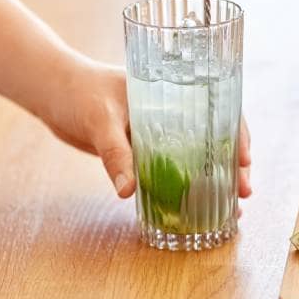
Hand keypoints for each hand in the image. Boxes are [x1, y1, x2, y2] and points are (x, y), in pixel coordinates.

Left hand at [41, 57, 251, 199]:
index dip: (237, 133)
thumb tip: (129, 191)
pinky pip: (172, 168)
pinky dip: (186, 185)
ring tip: (233, 208)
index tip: (245, 159)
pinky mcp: (143, 149)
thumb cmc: (79, 94)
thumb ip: (115, 154)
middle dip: (234, 164)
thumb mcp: (99, 121)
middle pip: (215, 136)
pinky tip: (196, 207)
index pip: (218, 108)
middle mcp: (172, 110)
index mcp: (172, 91)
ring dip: (216, 179)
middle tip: (245, 192)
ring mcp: (159, 131)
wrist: (53, 94)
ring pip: (198, 155)